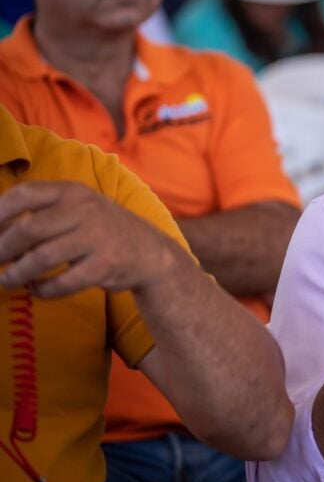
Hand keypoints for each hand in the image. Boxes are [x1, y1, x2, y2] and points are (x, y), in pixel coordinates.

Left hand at [0, 181, 183, 297]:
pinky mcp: (105, 265)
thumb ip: (43, 212)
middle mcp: (85, 210)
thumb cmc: (102, 230)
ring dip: (17, 273)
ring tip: (6, 280)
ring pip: (42, 258)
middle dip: (2, 249)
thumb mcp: (78, 208)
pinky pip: (63, 282)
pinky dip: (43, 290)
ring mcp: (97, 238)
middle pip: (28, 229)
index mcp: (73, 191)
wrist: (151, 252)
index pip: (25, 193)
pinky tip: (37, 289)